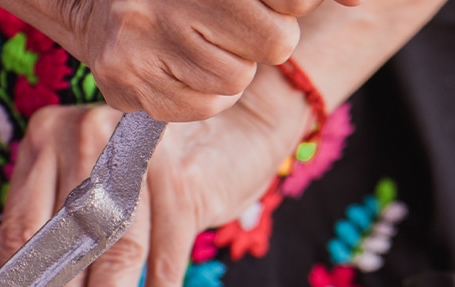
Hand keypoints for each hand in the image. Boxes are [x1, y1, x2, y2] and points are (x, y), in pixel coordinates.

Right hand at [0, 0, 348, 121]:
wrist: (94, 4)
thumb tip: (360, 1)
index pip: (291, 5)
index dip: (289, 7)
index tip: (269, 5)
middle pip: (272, 43)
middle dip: (262, 40)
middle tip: (231, 28)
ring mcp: (140, 38)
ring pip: (236, 80)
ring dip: (231, 70)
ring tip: (199, 47)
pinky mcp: (125, 79)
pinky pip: (202, 107)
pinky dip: (202, 95)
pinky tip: (179, 68)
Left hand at [0, 74, 309, 286]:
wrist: (227, 126)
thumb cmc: (142, 166)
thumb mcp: (87, 179)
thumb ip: (58, 229)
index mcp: (47, 140)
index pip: (23, 227)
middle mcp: (86, 137)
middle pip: (66, 242)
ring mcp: (137, 155)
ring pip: (116, 249)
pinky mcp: (183, 177)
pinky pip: (168, 253)